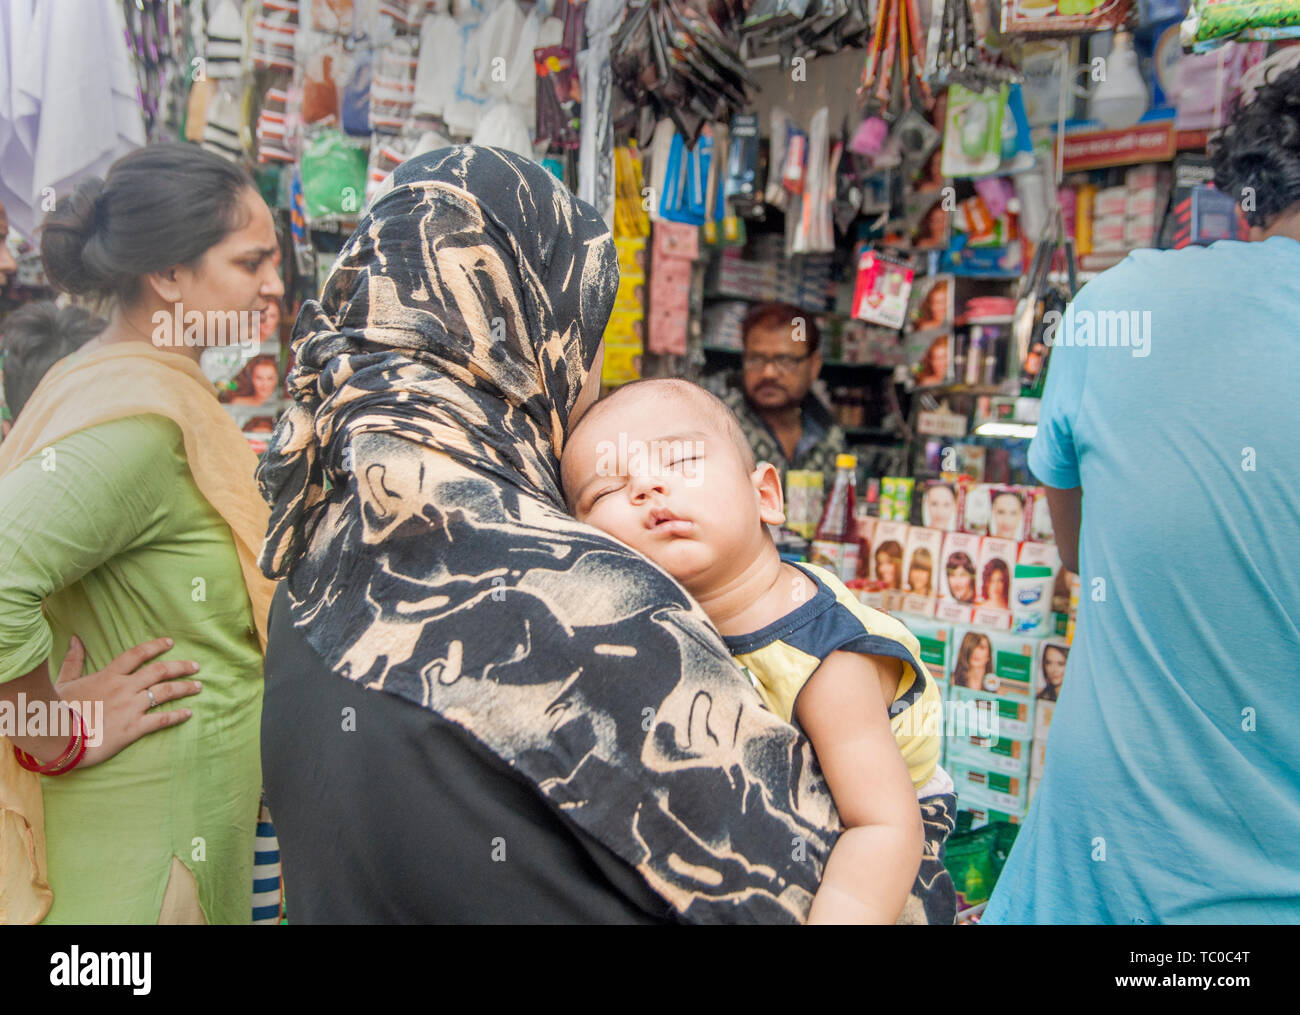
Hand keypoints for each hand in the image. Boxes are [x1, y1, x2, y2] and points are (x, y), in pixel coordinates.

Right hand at [52, 635, 202, 767]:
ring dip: (185, 688)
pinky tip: (188, 713)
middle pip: (160, 671)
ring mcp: (130, 707)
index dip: (156, 646)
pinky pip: (161, 719)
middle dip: (181, 667)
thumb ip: (73, 660)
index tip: (171, 643)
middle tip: (196, 666)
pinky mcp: (133, 728)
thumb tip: (75, 639)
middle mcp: (124, 687)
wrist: (57, 736)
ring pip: (165, 692)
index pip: (138, 654)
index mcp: (109, 675)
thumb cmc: (58, 709)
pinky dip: (177, 716)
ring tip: (198, 686)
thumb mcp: (64, 681)